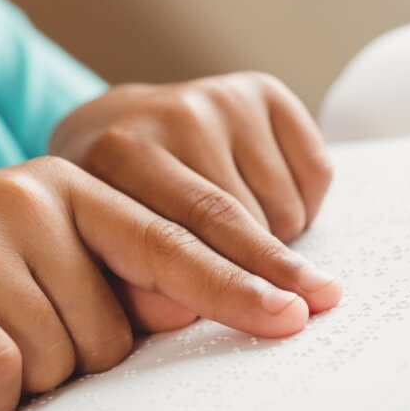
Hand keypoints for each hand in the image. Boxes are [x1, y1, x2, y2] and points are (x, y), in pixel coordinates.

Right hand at [0, 156, 318, 410]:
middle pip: (114, 332)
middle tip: (13, 341)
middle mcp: (27, 195)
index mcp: (72, 188)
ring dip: (23, 384)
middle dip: (75, 365)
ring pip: (57, 359)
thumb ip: (119, 283)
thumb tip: (202, 304)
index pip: (177, 238)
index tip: (304, 312)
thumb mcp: (44, 279)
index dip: (243, 279)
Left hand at [48, 73, 339, 331]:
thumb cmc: (108, 208)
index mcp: (115, 155)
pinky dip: (302, 204)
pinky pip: (314, 171)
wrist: (112, 130)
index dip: (232, 288)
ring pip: (281, 205)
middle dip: (277, 274)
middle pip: (241, 218)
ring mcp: (218, 98)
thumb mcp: (95, 249)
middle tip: (309, 309)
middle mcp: (170, 115)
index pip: (181, 239)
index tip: (284, 319)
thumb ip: (130, 291)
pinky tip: (263, 201)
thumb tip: (185, 313)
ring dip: (276, 240)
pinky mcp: (260, 91)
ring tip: (240, 239)